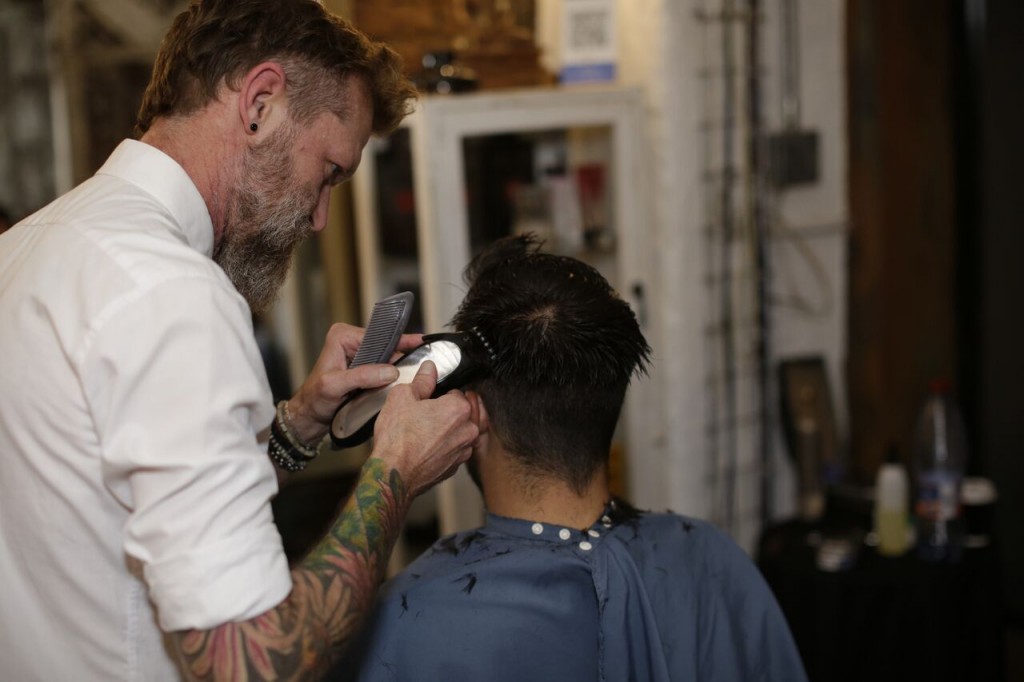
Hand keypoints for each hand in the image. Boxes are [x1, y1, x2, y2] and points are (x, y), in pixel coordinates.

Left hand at [285, 323, 423, 443]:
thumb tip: (390, 371)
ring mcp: (359, 354)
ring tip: (413, 376)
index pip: (378, 335)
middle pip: (386, 346)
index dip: (400, 340)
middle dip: (400, 357)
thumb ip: (362, 376)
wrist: (309, 416)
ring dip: (398, 369)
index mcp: (342, 336)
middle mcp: (351, 341)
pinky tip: (402, 382)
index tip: (420, 342)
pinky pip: (383, 369)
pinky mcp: (363, 368)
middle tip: (420, 365)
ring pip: (387, 359)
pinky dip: (392, 377)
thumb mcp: (335, 386)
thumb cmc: (314, 400)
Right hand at [370, 360, 477, 497]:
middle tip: (428, 415)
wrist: (393, 475)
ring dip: (450, 430)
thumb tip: (429, 369)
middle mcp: (467, 430)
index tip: (429, 400)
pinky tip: (428, 447)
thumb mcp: (402, 397)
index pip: (458, 393)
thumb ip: (422, 380)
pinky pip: (455, 450)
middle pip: (464, 413)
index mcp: (459, 409)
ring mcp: (463, 451)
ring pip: (462, 433)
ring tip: (428, 431)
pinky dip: (446, 447)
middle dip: (449, 412)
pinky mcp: (456, 467)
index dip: (441, 395)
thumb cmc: (397, 439)